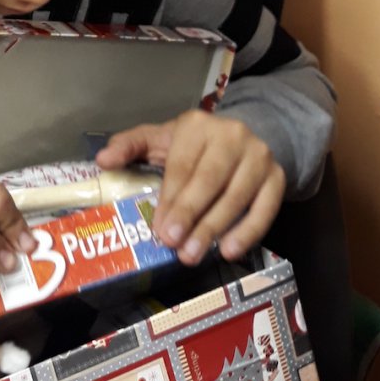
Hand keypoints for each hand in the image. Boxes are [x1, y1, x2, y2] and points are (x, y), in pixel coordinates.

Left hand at [96, 110, 284, 264]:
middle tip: (174, 244)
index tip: (159, 229)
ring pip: (236, 196)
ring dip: (215, 228)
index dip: (171, 199)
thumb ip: (130, 146)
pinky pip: (266, 208)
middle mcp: (232, 136)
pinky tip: (229, 250)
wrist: (246, 138)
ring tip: (194, 254)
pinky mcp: (277, 177)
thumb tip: (102, 160)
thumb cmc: (194, 145)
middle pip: (209, 180)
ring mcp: (258, 156)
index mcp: (197, 125)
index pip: (182, 165)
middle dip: (190, 215)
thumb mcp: (160, 138)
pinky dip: (249, 231)